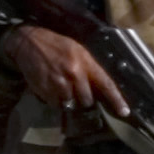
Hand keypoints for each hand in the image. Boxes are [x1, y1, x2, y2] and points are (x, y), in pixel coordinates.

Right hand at [5, 27, 126, 114]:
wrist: (29, 41)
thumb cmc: (57, 45)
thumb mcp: (78, 51)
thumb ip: (90, 69)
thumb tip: (101, 89)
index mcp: (85, 62)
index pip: (106, 84)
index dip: (116, 99)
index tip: (124, 112)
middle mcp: (74, 74)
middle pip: (87, 100)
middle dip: (85, 99)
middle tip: (77, 89)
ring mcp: (58, 83)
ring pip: (71, 104)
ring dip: (69, 99)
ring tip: (62, 86)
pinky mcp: (45, 90)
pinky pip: (55, 104)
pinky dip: (55, 99)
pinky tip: (52, 86)